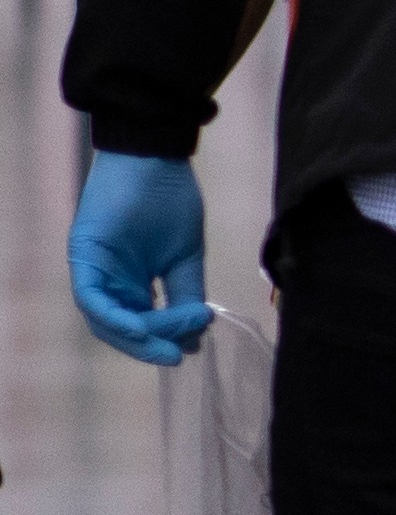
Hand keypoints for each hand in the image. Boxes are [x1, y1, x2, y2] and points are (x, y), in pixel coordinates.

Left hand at [66, 151, 213, 364]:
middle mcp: (107, 280)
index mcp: (130, 282)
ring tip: (168, 344)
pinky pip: (92, 299)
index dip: (160, 341)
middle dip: (147, 347)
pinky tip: (140, 327)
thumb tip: (194, 336)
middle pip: (117, 329)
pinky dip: (113, 318)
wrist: (156, 159)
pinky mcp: (83, 257)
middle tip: (177, 356)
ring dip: (135, 338)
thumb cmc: (171, 200)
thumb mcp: (186, 257)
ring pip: (103, 319)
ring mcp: (92, 269)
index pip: (138, 324)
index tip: (190, 347)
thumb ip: (185, 295)